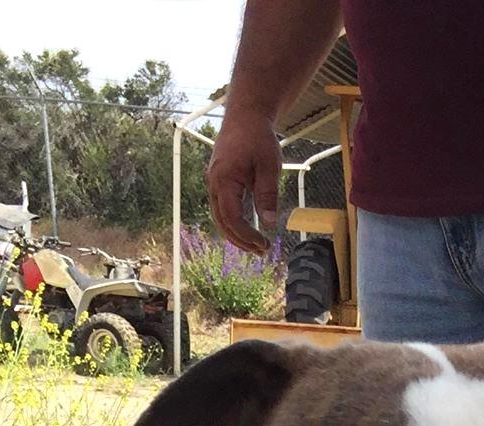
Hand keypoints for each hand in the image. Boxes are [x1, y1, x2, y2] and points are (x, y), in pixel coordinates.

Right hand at [207, 106, 282, 253]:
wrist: (245, 116)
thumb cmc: (258, 137)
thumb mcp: (269, 166)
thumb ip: (267, 194)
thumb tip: (269, 223)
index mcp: (224, 180)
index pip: (232, 218)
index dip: (246, 235)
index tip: (264, 244)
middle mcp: (214, 183)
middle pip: (222, 222)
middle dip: (240, 240)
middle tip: (261, 251)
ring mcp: (214, 183)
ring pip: (220, 217)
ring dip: (236, 234)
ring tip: (256, 246)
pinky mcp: (218, 182)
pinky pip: (222, 208)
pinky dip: (233, 223)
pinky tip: (248, 230)